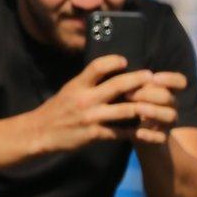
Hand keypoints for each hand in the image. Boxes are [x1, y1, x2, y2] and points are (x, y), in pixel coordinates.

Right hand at [27, 56, 185, 152]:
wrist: (40, 133)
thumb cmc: (57, 110)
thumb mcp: (69, 90)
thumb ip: (88, 82)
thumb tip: (109, 70)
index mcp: (78, 85)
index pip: (97, 66)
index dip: (113, 61)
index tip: (125, 61)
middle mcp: (85, 99)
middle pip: (117, 86)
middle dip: (137, 80)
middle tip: (151, 77)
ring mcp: (92, 117)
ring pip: (125, 110)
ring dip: (143, 107)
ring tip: (156, 104)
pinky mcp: (96, 135)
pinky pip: (122, 133)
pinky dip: (137, 132)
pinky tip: (148, 130)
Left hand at [130, 71, 186, 145]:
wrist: (132, 134)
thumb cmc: (129, 105)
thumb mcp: (133, 91)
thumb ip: (134, 82)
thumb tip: (118, 65)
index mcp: (166, 91)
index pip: (180, 81)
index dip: (170, 79)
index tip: (154, 78)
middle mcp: (171, 106)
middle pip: (169, 97)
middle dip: (149, 94)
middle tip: (129, 94)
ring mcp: (168, 123)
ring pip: (171, 115)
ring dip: (154, 111)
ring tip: (137, 109)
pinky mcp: (161, 138)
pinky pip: (162, 138)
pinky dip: (151, 135)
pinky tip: (138, 133)